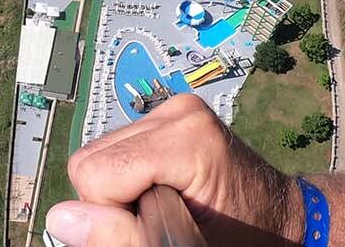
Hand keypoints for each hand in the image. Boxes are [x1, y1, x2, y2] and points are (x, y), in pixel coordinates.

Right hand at [45, 93, 304, 246]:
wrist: (283, 219)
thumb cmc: (245, 239)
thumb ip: (124, 236)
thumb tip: (62, 218)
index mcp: (188, 138)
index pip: (95, 173)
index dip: (112, 215)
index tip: (156, 227)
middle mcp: (177, 112)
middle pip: (90, 161)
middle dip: (113, 201)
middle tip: (162, 222)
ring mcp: (173, 111)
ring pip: (97, 157)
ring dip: (120, 192)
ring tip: (166, 209)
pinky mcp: (167, 118)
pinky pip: (115, 152)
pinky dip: (128, 180)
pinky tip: (163, 194)